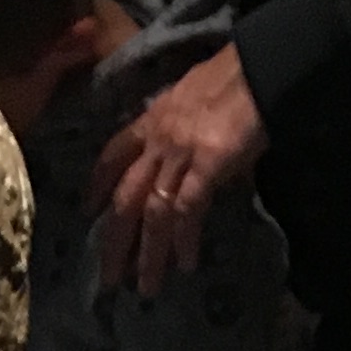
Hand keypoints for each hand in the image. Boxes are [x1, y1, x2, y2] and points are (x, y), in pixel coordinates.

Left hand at [92, 45, 266, 294]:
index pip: (114, 154)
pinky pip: (187, 210)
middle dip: (114, 241)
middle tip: (109, 278)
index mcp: (154, 120)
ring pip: (152, 213)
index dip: (98, 184)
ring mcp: (180, 153)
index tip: (88, 210)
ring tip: (146, 287)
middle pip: (124, 198)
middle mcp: (158, 140)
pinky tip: (184, 263)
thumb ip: (182, 130)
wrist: (263, 62)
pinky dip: (184, 240)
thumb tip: (185, 160)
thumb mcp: (194, 99)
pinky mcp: (206, 164)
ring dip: (147, 255)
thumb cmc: (236, 76)